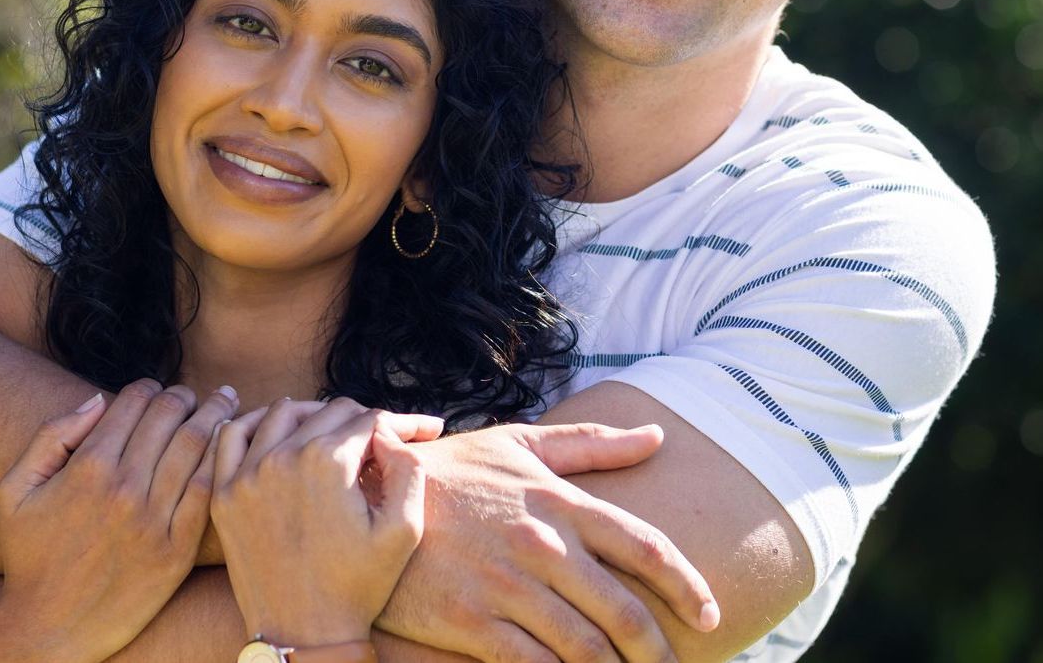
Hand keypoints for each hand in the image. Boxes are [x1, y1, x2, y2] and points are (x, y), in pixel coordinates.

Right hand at [0, 378, 237, 662]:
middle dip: (183, 395)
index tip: (156, 388)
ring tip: (223, 401)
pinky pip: (207, 490)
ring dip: (213, 414)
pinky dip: (220, 459)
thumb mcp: (16, 490)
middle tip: (192, 393)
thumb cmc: (30, 557)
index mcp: (88, 468)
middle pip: (169, 417)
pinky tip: (227, 443)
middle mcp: (124, 489)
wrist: (48, 630)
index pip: (133, 403)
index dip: (148, 387)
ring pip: (195, 445)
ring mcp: (153, 520)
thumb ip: (52, 436)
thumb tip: (97, 398)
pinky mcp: (176, 550)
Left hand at [212, 396, 442, 646]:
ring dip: (313, 416)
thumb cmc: (358, 587)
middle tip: (381, 442)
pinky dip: (254, 424)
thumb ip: (408, 467)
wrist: (304, 637)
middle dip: (362, 422)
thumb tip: (386, 433)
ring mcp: (247, 475)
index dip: (401, 423)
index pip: (369, 419)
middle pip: (330, 412)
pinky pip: (231, 437)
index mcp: (327, 463)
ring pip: (283, 413)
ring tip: (334, 433)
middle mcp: (283, 458)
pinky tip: (273, 432)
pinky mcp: (224, 495)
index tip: (423, 431)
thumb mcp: (405, 529)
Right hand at [376, 422, 718, 662]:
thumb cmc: (452, 470)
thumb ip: (591, 443)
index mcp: (559, 501)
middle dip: (658, 650)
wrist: (367, 498)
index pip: (646, 547)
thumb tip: (657, 435)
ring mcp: (508, 587)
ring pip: (587, 650)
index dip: (687, 586)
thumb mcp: (518, 444)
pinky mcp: (472, 624)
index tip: (710, 612)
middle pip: (625, 612)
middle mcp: (543, 545)